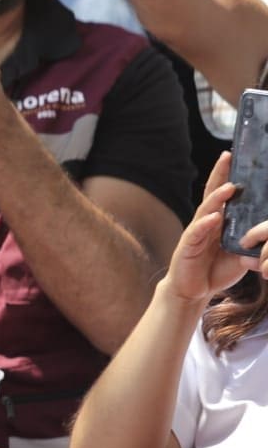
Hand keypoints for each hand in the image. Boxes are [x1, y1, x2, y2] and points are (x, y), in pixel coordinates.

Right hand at [161, 152, 267, 306]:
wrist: (192, 291)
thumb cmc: (214, 271)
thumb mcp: (238, 257)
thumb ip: (250, 248)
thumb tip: (266, 242)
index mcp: (216, 223)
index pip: (221, 195)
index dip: (227, 176)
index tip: (235, 157)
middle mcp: (204, 223)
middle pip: (211, 194)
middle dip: (220, 175)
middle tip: (228, 157)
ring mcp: (195, 233)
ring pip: (206, 211)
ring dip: (217, 198)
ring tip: (230, 188)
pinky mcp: (187, 247)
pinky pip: (197, 233)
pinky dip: (206, 224)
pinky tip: (215, 217)